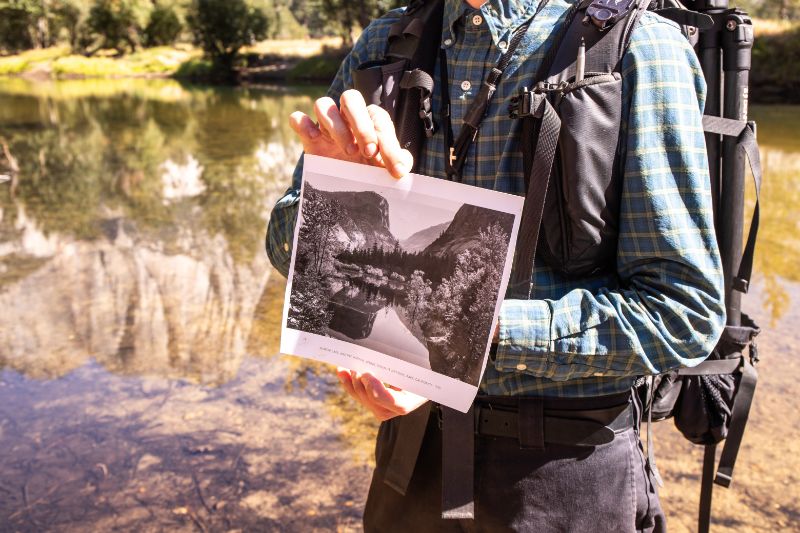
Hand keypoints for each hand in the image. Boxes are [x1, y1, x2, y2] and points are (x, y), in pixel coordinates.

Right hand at [289, 89, 413, 178]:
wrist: (343, 186)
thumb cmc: (367, 170)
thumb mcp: (384, 168)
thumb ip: (398, 162)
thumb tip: (404, 164)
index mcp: (369, 120)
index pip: (379, 120)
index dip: (390, 144)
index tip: (395, 170)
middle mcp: (347, 117)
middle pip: (350, 98)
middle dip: (361, 125)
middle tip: (368, 152)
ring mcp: (326, 125)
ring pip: (324, 104)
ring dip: (336, 126)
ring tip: (348, 151)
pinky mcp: (308, 136)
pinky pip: (298, 118)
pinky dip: (303, 123)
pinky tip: (314, 137)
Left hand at [337, 367, 427, 420]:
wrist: (422, 372)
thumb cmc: (420, 364)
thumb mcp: (416, 362)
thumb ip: (403, 361)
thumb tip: (384, 352)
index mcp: (415, 398)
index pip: (395, 403)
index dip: (377, 391)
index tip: (366, 374)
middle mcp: (399, 408)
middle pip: (375, 403)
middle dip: (362, 385)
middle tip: (355, 368)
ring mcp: (386, 408)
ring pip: (365, 401)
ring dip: (353, 384)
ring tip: (345, 368)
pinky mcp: (375, 403)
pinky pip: (360, 397)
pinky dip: (350, 384)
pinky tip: (342, 372)